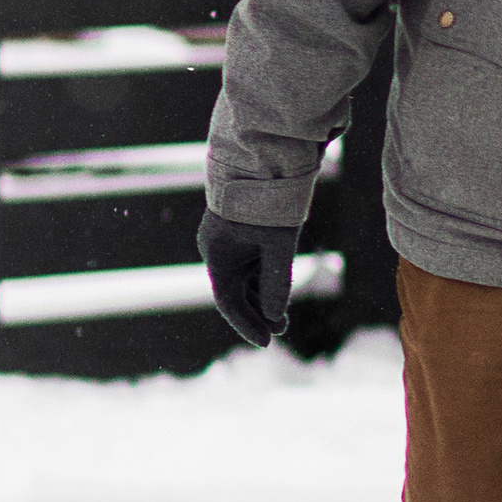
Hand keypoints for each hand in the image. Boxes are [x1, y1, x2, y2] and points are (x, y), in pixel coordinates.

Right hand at [199, 209, 300, 347]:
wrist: (263, 159)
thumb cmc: (268, 201)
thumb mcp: (277, 245)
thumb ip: (277, 282)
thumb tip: (276, 317)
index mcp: (217, 255)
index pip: (228, 301)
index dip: (247, 324)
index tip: (266, 343)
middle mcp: (217, 251)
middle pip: (235, 293)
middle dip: (257, 314)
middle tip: (279, 332)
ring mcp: (228, 243)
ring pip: (243, 280)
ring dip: (262, 299)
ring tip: (283, 320)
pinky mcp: (240, 235)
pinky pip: (249, 266)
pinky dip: (263, 281)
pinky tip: (279, 294)